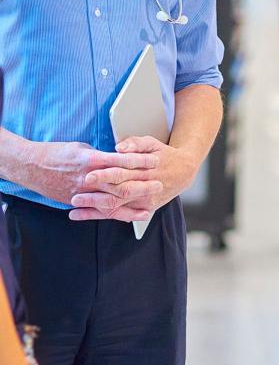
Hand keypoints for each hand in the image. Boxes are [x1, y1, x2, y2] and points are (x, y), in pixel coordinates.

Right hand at [22, 140, 159, 209]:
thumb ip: (101, 154)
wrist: (33, 166)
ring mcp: (83, 191)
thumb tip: (119, 155)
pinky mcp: (77, 201)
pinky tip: (127, 217)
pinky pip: (98, 210)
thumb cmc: (59, 152)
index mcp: (92, 159)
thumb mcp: (83, 147)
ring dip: (131, 205)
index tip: (155, 160)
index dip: (139, 161)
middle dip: (141, 185)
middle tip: (159, 184)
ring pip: (111, 201)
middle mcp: (89, 177)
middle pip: (120, 183)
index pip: (121, 160)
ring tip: (149, 207)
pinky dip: (114, 214)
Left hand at [69, 136, 197, 221]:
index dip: (106, 172)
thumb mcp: (153, 143)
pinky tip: (81, 215)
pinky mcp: (143, 209)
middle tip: (77, 192)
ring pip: (117, 206)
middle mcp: (145, 186)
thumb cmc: (164, 155)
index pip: (124, 171)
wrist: (184, 172)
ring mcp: (145, 200)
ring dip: (94, 207)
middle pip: (119, 191)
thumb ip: (135, 143)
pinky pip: (119, 215)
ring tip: (74, 205)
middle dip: (96, 194)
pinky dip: (99, 215)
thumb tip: (119, 147)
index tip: (89, 172)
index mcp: (146, 168)